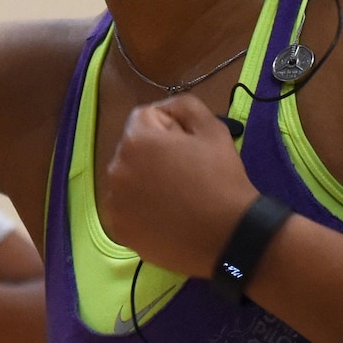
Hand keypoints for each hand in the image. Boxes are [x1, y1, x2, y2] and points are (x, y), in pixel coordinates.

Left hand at [97, 92, 257, 276]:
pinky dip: (140, 208)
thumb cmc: (221, 180)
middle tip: (184, 172)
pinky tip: (166, 216)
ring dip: (144, 180)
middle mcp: (116, 169)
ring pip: (127, 179)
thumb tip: (166, 109)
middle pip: (133, 149)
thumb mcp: (213, 128)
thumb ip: (184, 105)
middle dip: (153, 153)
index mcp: (136, 140)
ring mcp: (115, 203)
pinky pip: (126, 208)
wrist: (227, 236)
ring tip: (175, 197)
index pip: (145, 118)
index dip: (169, 128)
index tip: (189, 147)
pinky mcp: (120, 230)